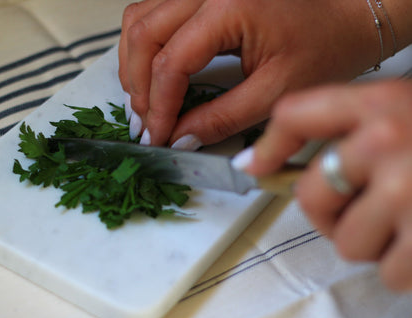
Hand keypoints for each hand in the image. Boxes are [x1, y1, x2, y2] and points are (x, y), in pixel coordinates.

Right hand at [119, 0, 379, 146]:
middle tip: (146, 123)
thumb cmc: (327, 42)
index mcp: (231, 5)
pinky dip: (145, 46)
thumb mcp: (276, 91)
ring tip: (144, 102)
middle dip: (138, 86)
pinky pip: (153, 12)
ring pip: (140, 18)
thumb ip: (222, 118)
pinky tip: (151, 72)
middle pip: (145, 33)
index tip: (156, 135)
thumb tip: (181, 138)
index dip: (158, 105)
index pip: (173, 60)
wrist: (350, 12)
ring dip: (134, 64)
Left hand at [242, 79, 411, 290]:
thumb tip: (264, 162)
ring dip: (375, 242)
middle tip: (362, 208)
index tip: (257, 165)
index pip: (296, 114)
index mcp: (382, 102)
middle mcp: (388, 141)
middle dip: (330, 212)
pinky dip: (406, 267)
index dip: (269, 143)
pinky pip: (387, 272)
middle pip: (310, 195)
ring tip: (410, 222)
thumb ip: (353, 129)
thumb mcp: (408, 111)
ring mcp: (410, 190)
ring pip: (347, 243)